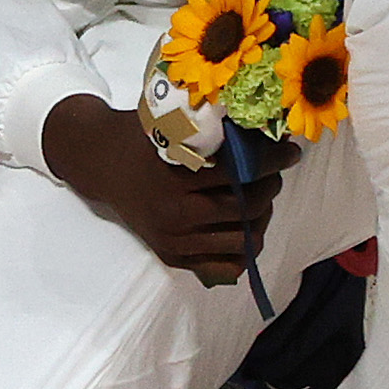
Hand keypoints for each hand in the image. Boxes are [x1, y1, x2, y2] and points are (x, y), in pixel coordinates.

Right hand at [42, 90, 280, 283]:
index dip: (273, 160)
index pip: (241, 173)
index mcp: (173, 179)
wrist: (99, 163)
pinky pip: (227, 264)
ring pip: (244, 239)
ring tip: (257, 196)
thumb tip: (267, 130)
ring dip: (260, 215)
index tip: (289, 151)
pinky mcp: (173, 256)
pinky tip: (243, 223)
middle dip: (270, 185)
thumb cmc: (139, 136)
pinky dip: (243, 247)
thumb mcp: (171, 124)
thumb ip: (213, 130)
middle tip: (272, 172)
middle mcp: (174, 215)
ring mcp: (174, 241)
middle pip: (247, 207)